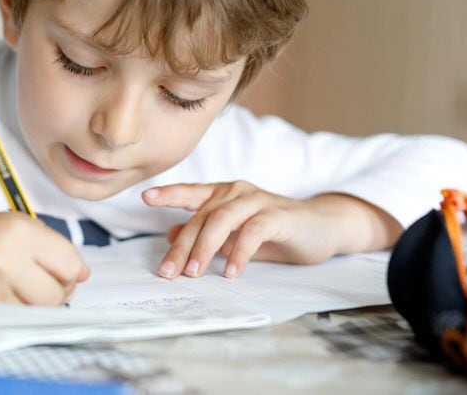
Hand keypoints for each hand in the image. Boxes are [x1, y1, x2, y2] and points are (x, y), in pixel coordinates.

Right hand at [0, 210, 88, 322]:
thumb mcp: (6, 224)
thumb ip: (47, 247)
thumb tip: (82, 275)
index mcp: (17, 229)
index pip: (70, 263)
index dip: (69, 271)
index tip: (58, 272)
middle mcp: (4, 258)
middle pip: (57, 294)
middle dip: (52, 293)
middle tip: (33, 284)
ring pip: (36, 314)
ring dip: (30, 307)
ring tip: (10, 290)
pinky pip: (12, 323)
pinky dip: (10, 316)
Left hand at [142, 182, 398, 279]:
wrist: (321, 227)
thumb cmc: (275, 231)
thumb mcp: (235, 235)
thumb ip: (206, 234)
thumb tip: (171, 236)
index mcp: (224, 194)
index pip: (191, 192)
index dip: (168, 193)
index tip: (145, 197)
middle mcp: (237, 192)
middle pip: (201, 217)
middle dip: (182, 247)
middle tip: (168, 272)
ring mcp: (257, 200)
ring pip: (222, 220)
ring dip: (205, 249)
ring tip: (194, 273)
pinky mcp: (278, 215)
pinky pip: (252, 231)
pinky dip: (239, 253)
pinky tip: (230, 272)